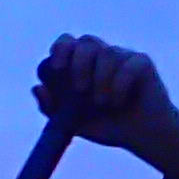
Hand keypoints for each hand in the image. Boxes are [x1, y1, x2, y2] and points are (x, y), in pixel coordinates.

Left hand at [34, 33, 178, 175]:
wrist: (141, 137)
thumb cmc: (107, 125)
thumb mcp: (72, 124)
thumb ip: (51, 109)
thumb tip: (36, 88)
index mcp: (80, 65)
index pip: (65, 44)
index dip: (59, 50)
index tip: (56, 68)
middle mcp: (101, 56)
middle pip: (86, 41)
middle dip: (79, 63)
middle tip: (80, 90)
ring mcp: (122, 57)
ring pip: (107, 52)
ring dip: (101, 80)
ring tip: (103, 103)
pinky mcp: (141, 63)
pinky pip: (128, 64)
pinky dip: (120, 84)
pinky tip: (119, 101)